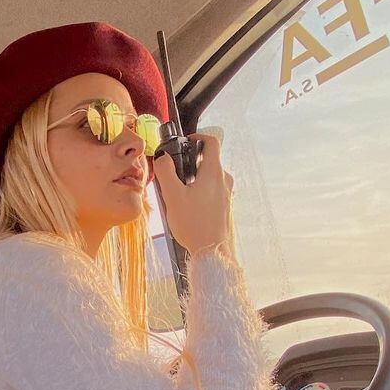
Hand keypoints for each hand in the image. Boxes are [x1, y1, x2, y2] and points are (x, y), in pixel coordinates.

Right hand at [151, 133, 233, 257]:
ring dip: (193, 180)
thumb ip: (166, 172)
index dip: (197, 137)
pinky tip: (187, 209)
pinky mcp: (224, 207)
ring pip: (209, 177)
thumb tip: (163, 157)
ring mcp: (226, 194)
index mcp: (213, 172)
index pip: (212, 142)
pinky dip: (199, 192)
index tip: (185, 143)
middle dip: (190, 163)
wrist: (211, 251)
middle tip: (174, 175)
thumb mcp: (173, 196)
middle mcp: (224, 180)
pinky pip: (211, 191)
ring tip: (178, 195)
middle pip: (208, 160)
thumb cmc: (194, 224)